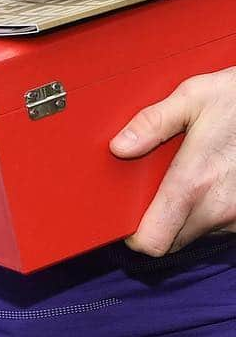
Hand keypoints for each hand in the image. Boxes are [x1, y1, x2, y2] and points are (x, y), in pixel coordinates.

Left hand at [111, 66, 235, 254]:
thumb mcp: (191, 97)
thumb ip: (152, 123)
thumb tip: (118, 146)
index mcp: (195, 181)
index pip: (155, 239)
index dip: (134, 236)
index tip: (123, 220)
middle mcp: (219, 208)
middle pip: (171, 239)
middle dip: (154, 219)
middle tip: (145, 189)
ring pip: (194, 232)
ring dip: (181, 213)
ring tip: (180, 176)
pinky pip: (217, 225)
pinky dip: (205, 209)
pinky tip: (205, 180)